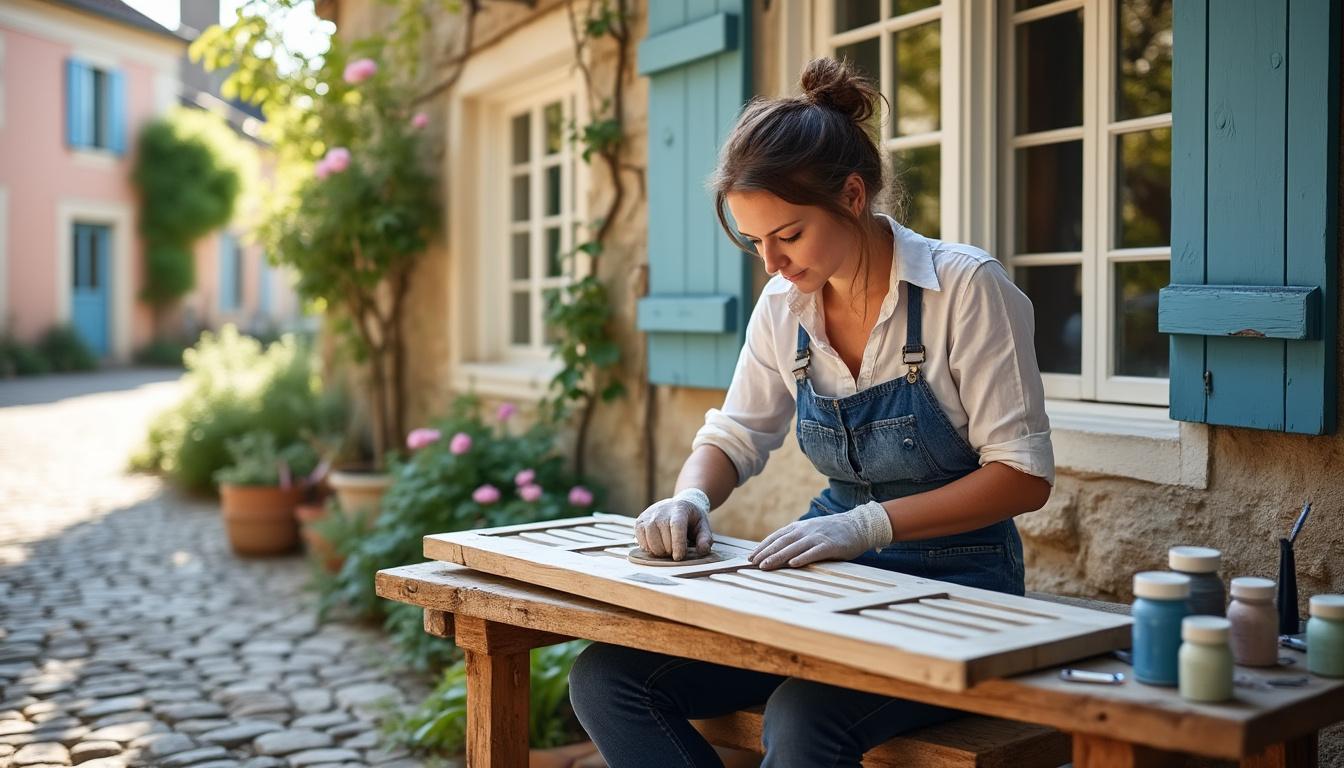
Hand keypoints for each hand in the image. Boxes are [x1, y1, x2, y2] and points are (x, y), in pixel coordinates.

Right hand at [634, 489, 712, 560]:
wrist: (679, 505)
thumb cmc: (692, 519)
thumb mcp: (703, 526)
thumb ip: (705, 539)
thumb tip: (703, 550)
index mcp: (680, 509)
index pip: (676, 527)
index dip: (677, 544)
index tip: (679, 557)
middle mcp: (662, 510)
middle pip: (663, 537)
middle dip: (670, 550)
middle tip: (676, 551)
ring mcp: (649, 515)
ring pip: (650, 540)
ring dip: (659, 551)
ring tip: (667, 549)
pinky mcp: (640, 521)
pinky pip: (640, 540)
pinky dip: (648, 548)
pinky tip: (657, 546)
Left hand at [749, 501, 891, 569]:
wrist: (858, 525)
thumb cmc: (832, 532)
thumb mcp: (811, 531)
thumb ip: (796, 539)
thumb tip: (778, 551)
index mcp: (799, 527)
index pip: (776, 536)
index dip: (762, 546)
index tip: (750, 557)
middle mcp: (806, 530)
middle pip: (781, 542)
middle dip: (765, 553)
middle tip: (751, 563)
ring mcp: (818, 537)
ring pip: (794, 547)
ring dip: (778, 557)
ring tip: (765, 566)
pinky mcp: (830, 545)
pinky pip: (814, 552)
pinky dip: (803, 558)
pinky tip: (793, 564)